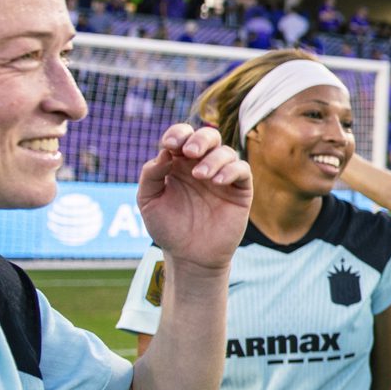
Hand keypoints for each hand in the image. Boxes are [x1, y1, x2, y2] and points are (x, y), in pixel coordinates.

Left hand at [137, 124, 251, 272]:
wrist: (189, 256)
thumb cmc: (168, 227)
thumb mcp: (148, 200)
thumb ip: (151, 175)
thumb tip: (165, 153)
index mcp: (179, 163)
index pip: (182, 136)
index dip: (177, 133)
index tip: (169, 145)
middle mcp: (202, 165)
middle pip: (208, 136)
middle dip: (199, 139)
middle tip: (190, 152)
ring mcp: (222, 177)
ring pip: (226, 152)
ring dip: (213, 159)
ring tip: (200, 177)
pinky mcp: (239, 190)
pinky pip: (242, 170)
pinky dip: (231, 170)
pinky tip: (217, 182)